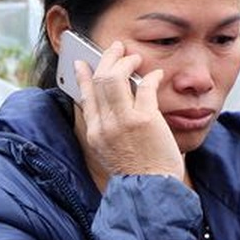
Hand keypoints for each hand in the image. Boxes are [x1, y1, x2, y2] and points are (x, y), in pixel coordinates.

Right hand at [74, 41, 184, 182]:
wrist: (152, 191)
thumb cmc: (139, 173)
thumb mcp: (111, 152)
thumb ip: (108, 130)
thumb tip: (109, 108)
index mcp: (95, 133)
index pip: (84, 96)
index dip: (83, 76)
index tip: (83, 63)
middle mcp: (105, 125)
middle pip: (98, 80)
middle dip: (107, 58)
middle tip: (117, 48)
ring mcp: (124, 122)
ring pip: (115, 77)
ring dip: (127, 61)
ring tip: (136, 57)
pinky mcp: (145, 120)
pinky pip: (145, 87)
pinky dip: (151, 76)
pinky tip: (157, 74)